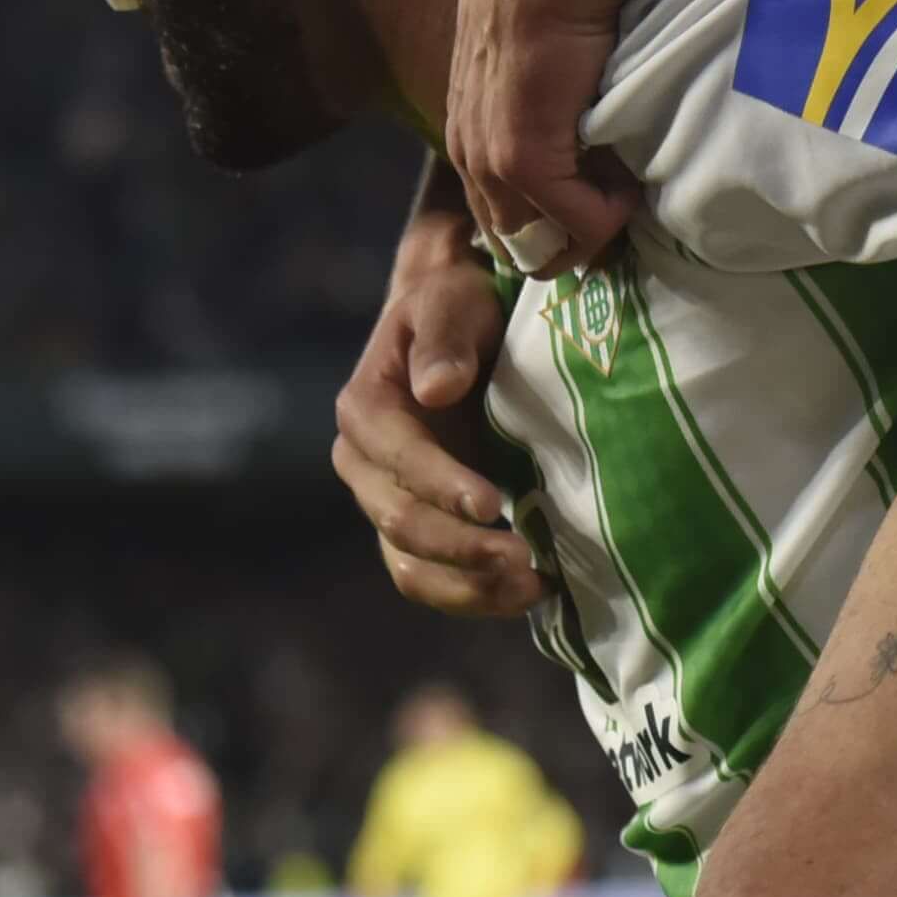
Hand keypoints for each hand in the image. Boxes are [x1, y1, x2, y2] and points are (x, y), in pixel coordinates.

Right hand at [334, 201, 540, 619]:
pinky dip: (474, 595)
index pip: (399, 459)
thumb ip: (444, 335)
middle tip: (524, 557)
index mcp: (365, 410)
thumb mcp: (452, 301)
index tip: (492, 503)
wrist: (460, 332)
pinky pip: (431, 580)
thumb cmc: (458, 308)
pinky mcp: (417, 531)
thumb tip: (436, 388)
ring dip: (469, 586)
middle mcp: (363, 465)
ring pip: (411, 566)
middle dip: (462, 547)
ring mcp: (385, 503)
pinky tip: (528, 593)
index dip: (442, 485)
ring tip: (532, 586)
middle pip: (401, 523)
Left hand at [449, 0, 647, 275]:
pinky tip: (628, 184)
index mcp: (471, 120)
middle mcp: (469, 145)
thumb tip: (581, 110)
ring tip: (625, 192)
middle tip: (616, 214)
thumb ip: (547, 88)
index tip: (599, 200)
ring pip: (537, 236)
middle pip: (511, 232)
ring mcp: (489, 154)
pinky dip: (605, 217)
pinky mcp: (520, 157)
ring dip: (587, 227)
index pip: (498, 204)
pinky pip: (572, 221)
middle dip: (565, 236)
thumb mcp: (542, 46)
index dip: (549, 216)